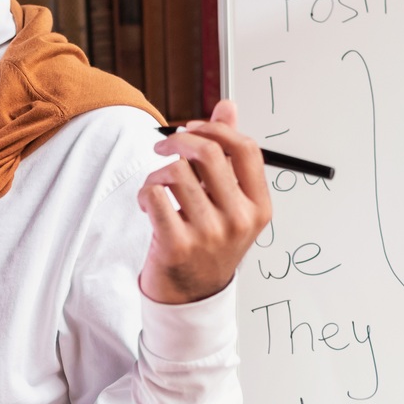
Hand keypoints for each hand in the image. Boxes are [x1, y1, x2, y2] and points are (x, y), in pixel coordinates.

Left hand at [138, 99, 273, 304]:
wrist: (192, 298)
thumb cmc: (210, 244)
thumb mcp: (230, 201)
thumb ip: (229, 153)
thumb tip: (228, 105)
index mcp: (258, 207)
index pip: (246, 149)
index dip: (217, 129)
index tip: (193, 128)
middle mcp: (239, 221)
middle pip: (209, 154)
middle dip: (179, 140)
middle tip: (163, 146)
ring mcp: (209, 235)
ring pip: (177, 173)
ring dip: (158, 172)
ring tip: (158, 187)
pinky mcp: (177, 245)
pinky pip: (154, 195)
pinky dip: (145, 193)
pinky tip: (149, 205)